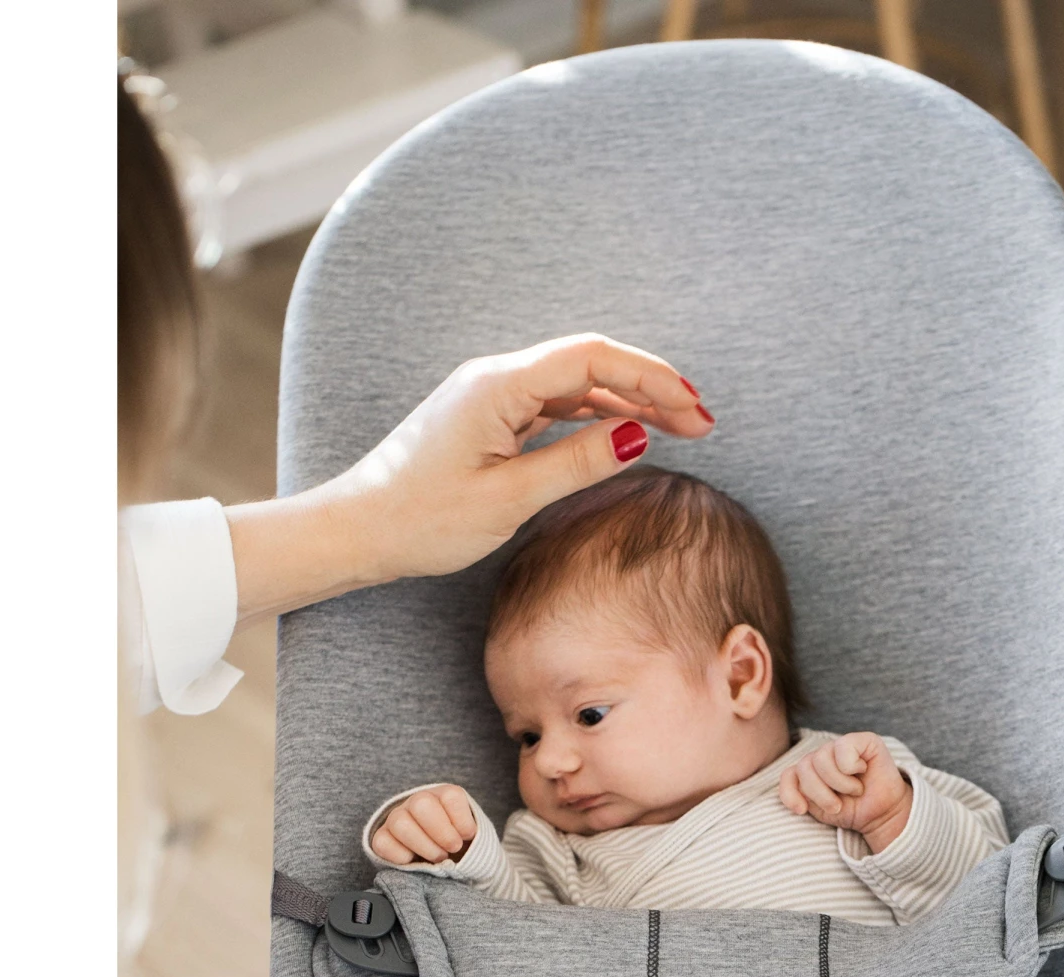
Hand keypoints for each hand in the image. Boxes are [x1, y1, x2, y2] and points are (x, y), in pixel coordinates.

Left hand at [228, 334, 714, 625]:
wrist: (359, 530)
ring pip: (577, 385)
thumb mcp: (508, 498)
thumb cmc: (421, 519)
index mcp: (498, 386)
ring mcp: (493, 397)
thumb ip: (575, 462)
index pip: (592, 359)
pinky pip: (557, 406)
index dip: (650, 377)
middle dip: (652, 387)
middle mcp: (496, 379)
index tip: (693, 407)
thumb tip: (636, 435)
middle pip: (591, 365)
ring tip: (681, 429)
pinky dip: (599, 416)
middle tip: (703, 422)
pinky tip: (628, 433)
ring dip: (630, 402)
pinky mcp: (490, 419)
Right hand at [371, 785, 479, 865]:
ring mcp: (396, 818)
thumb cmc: (459, 845)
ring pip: (401, 823)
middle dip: (441, 832)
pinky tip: (415, 861)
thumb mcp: (471, 836)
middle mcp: (417, 802)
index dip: (462, 821)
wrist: (442, 858)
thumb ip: (472, 836)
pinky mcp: (382, 838)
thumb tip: (465, 843)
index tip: (468, 836)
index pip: (451, 796)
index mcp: (444, 795)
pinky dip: (401, 857)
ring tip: (439, 858)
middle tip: (452, 849)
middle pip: (422, 804)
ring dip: (424, 846)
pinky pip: (383, 843)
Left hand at [779, 733, 912, 853]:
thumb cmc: (852, 810)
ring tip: (854, 790)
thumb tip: (797, 794)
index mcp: (809, 771)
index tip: (802, 810)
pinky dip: (851, 765)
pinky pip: (844, 747)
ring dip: (839, 783)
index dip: (789, 793)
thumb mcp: (820, 810)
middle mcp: (822, 755)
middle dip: (820, 794)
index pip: (788, 774)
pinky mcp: (863, 740)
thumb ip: (803, 796)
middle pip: (804, 768)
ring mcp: (840, 746)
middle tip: (838, 805)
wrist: (881, 815)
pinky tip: (862, 771)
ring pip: (821, 759)